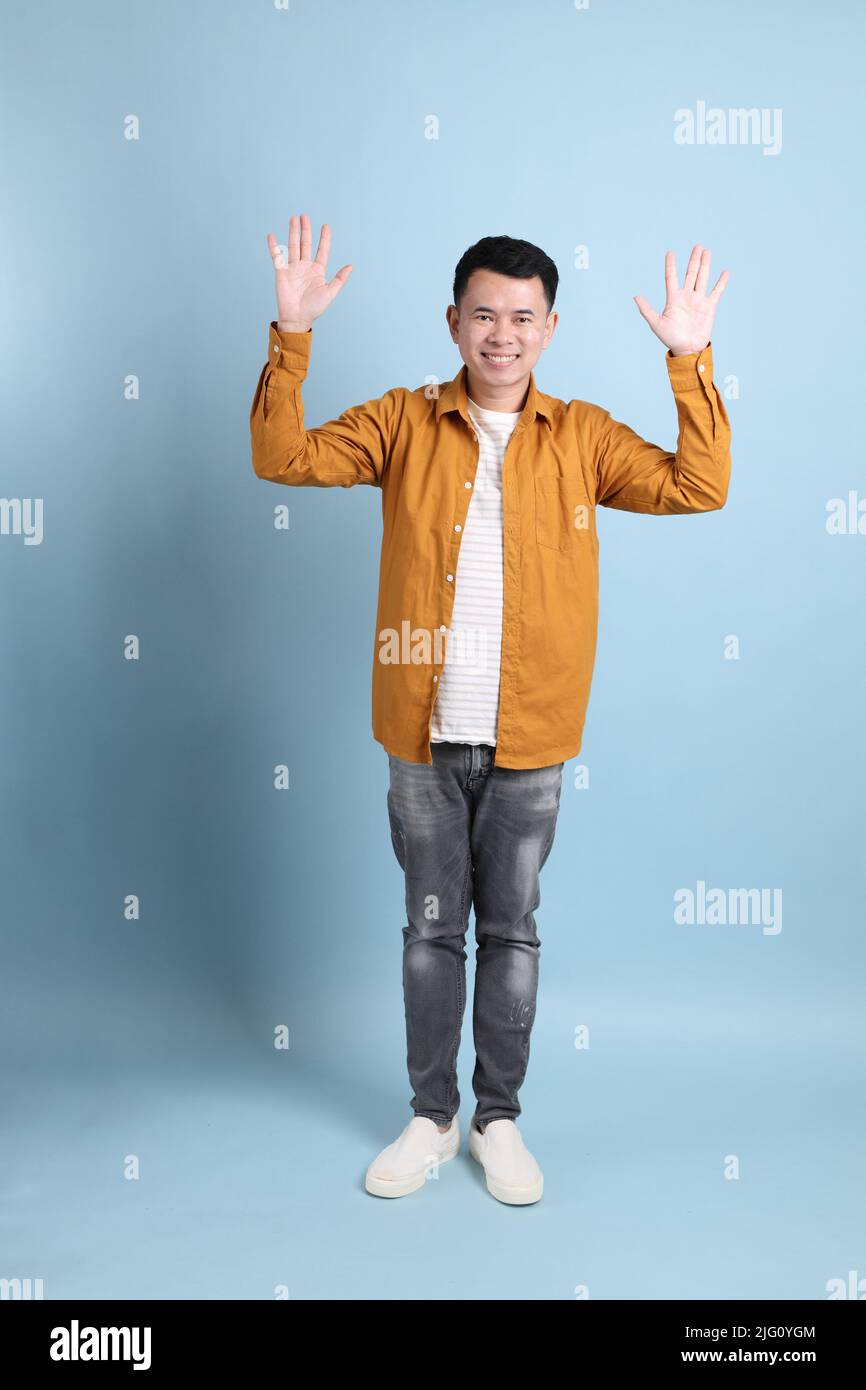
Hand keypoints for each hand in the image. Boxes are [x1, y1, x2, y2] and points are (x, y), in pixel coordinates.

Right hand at [266, 213, 352, 328]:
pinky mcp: (281, 272)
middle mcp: (305, 267)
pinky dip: (274, 246)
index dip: (324, 238)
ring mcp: (293, 268)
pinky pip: (277, 256)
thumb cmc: (314, 308)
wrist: (297, 318)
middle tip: (304, 216)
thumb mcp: (330, 293)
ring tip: (293, 218)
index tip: (326, 226)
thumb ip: (339, 279)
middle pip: (305, 243)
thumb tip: (350, 266)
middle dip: (305, 230)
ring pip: (293, 246)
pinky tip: (271, 235)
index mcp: (317, 270)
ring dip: (293, 232)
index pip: (322, 250)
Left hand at [634, 244, 728, 355]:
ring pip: (702, 278)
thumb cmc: (670, 338)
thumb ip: (646, 310)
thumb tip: (635, 296)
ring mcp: (698, 301)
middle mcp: (686, 297)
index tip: (670, 252)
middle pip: (690, 274)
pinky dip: (721, 283)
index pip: (671, 278)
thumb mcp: (656, 324)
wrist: (686, 349)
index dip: (671, 265)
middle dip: (694, 260)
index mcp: (673, 299)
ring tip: (707, 252)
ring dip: (705, 265)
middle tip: (697, 246)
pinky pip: (716, 292)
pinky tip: (725, 272)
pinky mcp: (709, 307)